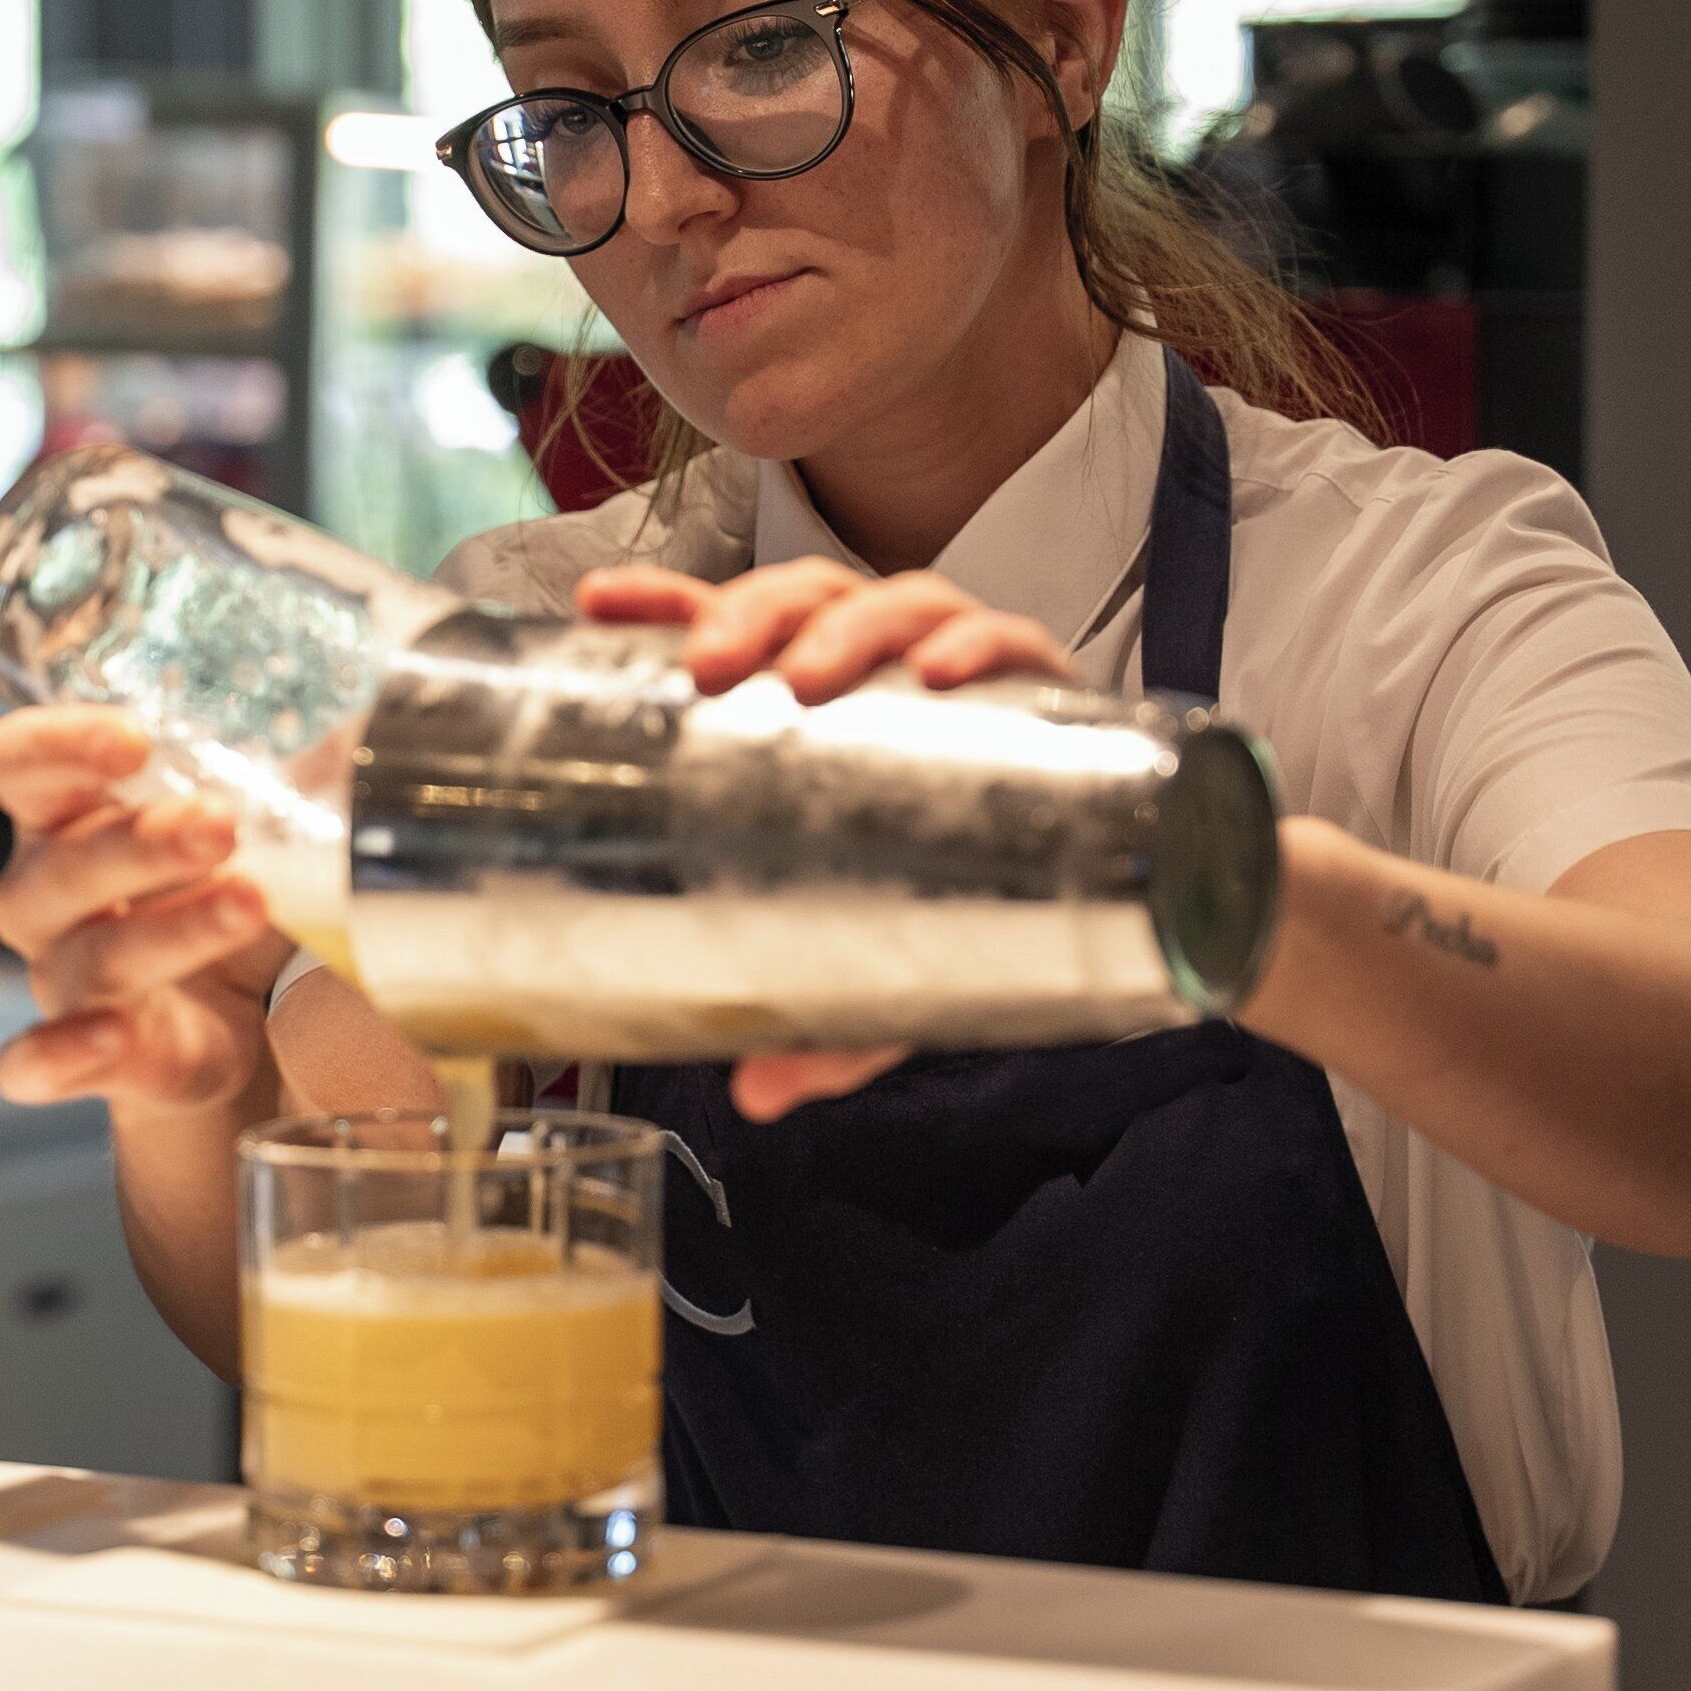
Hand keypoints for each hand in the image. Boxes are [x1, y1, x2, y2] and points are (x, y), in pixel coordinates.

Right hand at [0, 710, 286, 1119]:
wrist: (258, 1014)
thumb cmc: (235, 882)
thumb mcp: (268, 818)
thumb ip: (292, 771)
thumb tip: (357, 733)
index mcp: (73, 812)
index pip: (21, 765)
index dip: (59, 746)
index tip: (134, 741)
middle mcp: (53, 893)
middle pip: (60, 864)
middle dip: (142, 842)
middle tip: (222, 825)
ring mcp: (67, 978)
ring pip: (87, 955)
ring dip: (169, 931)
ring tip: (251, 904)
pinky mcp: (95, 1058)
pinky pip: (36, 1065)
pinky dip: (59, 1055)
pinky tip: (106, 1038)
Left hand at [573, 558, 1079, 1122]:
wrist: (1091, 884)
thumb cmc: (952, 892)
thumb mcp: (873, 966)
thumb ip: (820, 1021)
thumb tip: (758, 1093)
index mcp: (812, 696)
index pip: (728, 625)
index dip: (663, 600)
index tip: (599, 602)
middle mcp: (878, 664)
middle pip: (803, 597)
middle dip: (752, 614)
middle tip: (717, 667)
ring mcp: (958, 662)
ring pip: (893, 599)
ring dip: (848, 624)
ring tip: (817, 673)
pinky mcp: (1042, 682)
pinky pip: (1013, 636)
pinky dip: (978, 641)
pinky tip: (944, 671)